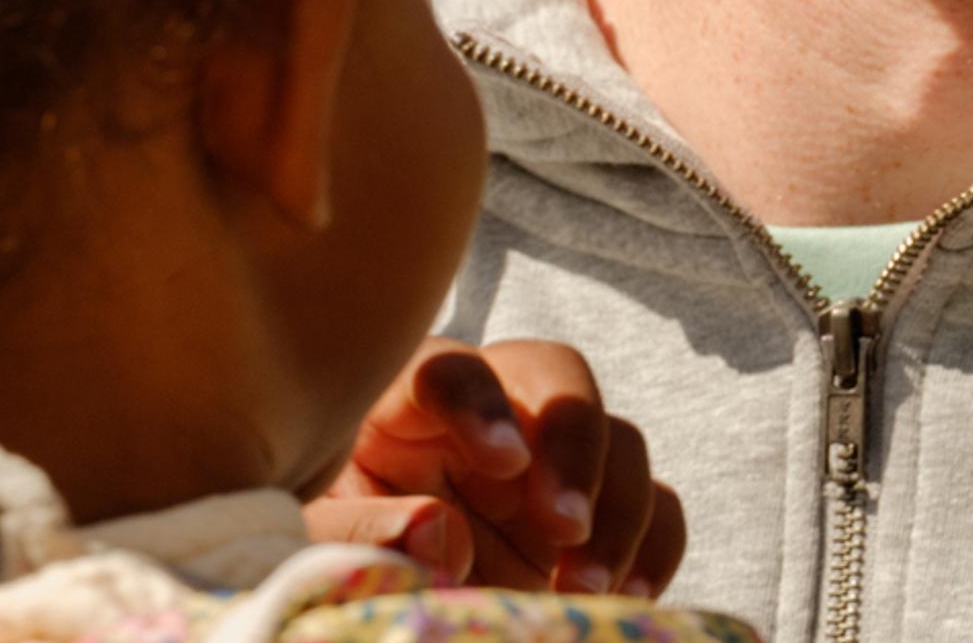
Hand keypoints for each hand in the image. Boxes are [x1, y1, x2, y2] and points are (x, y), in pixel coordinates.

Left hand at [305, 338, 685, 597]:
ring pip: (619, 437)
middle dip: (575, 444)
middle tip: (564, 528)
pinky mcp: (593, 518)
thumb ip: (359, 533)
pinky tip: (628, 599)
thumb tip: (438, 535)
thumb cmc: (324, 554)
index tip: (502, 463)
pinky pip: (658, 506)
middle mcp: (489, 415)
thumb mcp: (314, 541)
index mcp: (403, 402)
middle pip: (556, 374)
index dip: (481, 405)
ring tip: (585, 589)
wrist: (382, 604)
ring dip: (619, 509)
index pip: (448, 368)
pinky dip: (655, 547)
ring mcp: (548, 465)